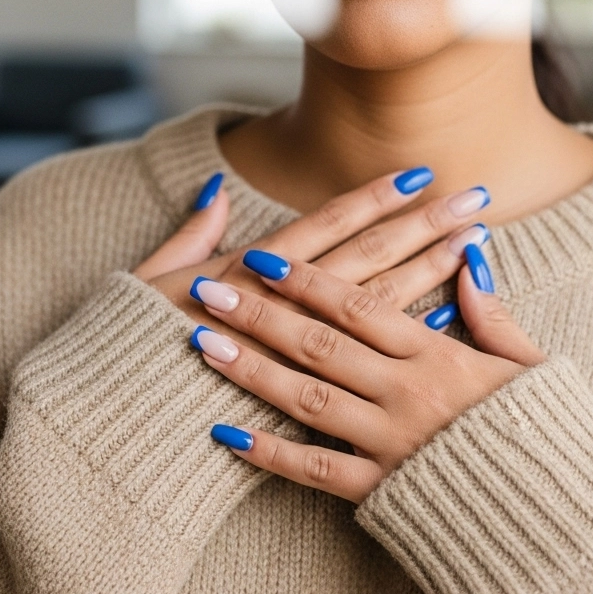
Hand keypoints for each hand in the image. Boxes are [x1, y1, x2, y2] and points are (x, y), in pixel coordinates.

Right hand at [135, 168, 494, 361]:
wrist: (118, 420)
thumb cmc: (131, 346)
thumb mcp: (151, 281)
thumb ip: (191, 237)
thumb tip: (216, 191)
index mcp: (248, 272)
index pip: (325, 227)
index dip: (373, 198)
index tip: (416, 173)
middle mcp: (284, 306)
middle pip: (368, 258)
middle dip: (423, 225)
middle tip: (473, 195)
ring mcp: (302, 352)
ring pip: (379, 305)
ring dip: (429, 271)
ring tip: (472, 241)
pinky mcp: (309, 394)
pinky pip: (370, 367)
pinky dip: (408, 342)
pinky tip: (448, 318)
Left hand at [190, 242, 545, 502]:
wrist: (558, 516)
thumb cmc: (547, 434)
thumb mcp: (529, 363)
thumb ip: (493, 314)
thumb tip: (469, 263)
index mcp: (439, 357)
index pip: (358, 306)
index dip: (305, 279)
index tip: (260, 255)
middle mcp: (407, 395)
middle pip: (319, 345)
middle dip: (259, 313)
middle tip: (208, 289)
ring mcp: (390, 444)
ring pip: (308, 399)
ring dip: (251, 369)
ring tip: (204, 345)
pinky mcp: (381, 493)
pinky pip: (315, 471)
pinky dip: (268, 453)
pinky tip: (225, 435)